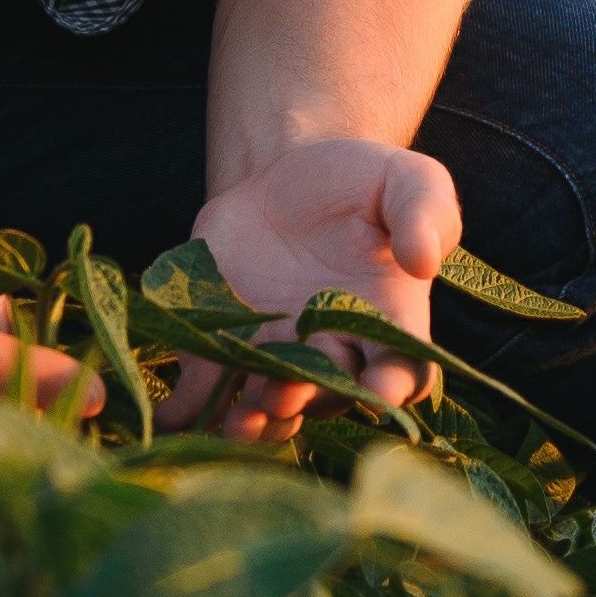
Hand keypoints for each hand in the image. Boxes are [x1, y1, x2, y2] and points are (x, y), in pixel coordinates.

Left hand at [168, 136, 459, 443]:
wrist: (288, 176)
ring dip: (254, 420)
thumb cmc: (363, 183)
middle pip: (327, 396)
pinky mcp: (221, 347)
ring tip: (239, 418)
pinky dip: (188, 408)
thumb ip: (424, 213)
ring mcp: (276, 356)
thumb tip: (424, 260)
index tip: (379, 387)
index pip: (404, 370)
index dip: (392, 385)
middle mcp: (334, 353)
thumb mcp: (407, 180)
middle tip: (285, 392)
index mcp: (389, 324)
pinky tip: (170, 417)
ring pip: (269, 407)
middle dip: (306, 400)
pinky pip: (206, 389)